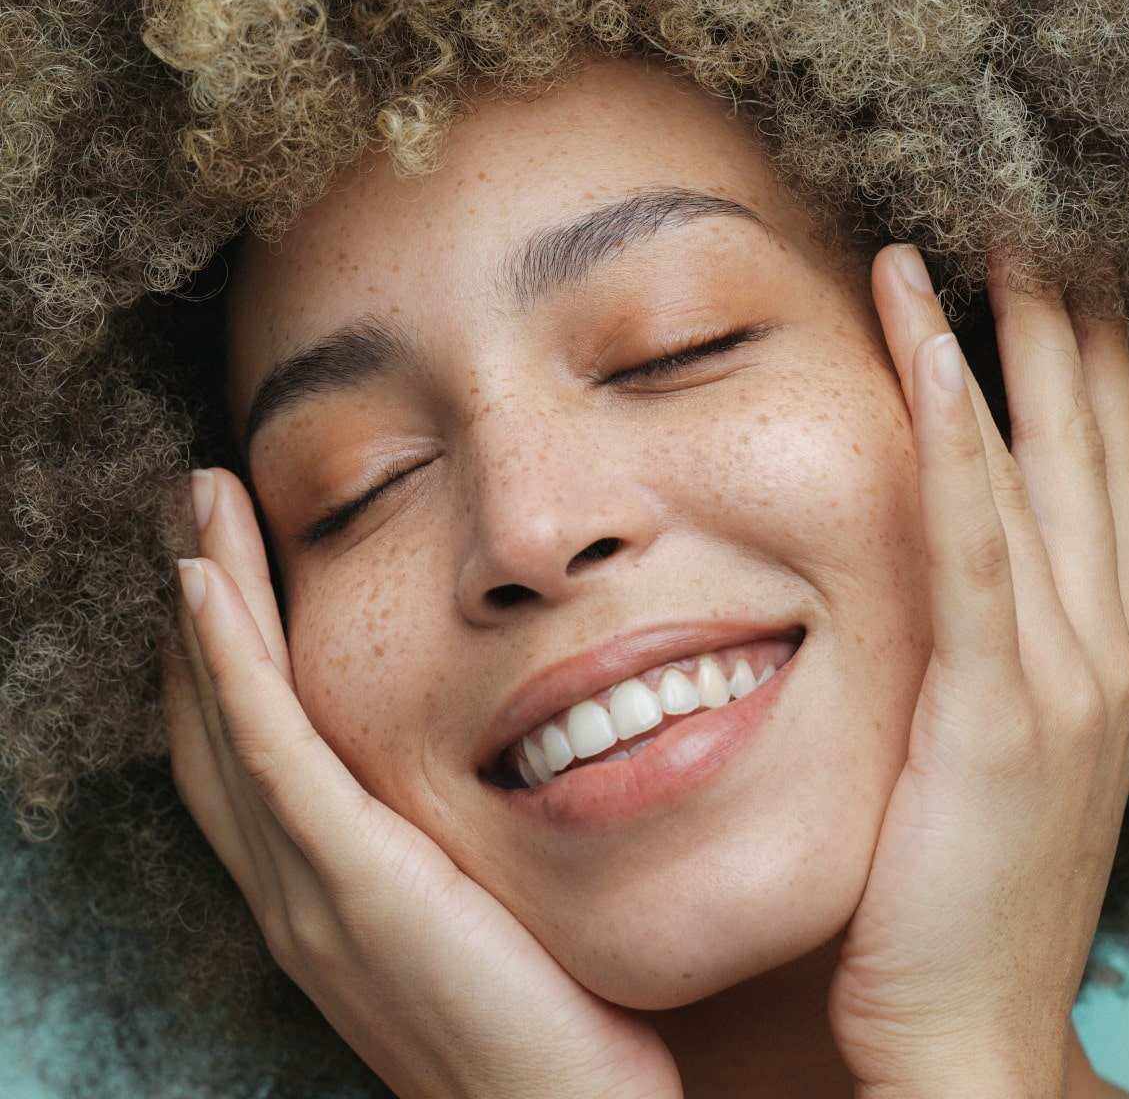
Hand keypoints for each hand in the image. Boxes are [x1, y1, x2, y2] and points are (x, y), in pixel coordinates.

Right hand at [161, 467, 681, 1098]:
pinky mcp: (354, 889)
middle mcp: (290, 888)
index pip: (246, 750)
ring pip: (228, 719)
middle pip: (215, 720)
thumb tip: (479, 758)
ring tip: (199, 505)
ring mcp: (308, 892)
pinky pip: (272, 753)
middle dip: (200, 604)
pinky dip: (229, 664)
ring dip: (206, 602)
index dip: (222, 652)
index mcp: (319, 890)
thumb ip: (445, 842)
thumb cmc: (540, 1018)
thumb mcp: (476, 909)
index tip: (226, 563)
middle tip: (196, 502)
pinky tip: (206, 588)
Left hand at [827, 245, 1128, 1096]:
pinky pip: (974, 541)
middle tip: (1035, 220)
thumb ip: (981, 659)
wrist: (970, 1025)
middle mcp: (1098, 643)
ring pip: (1044, 467)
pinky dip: (960, 436)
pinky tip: (935, 347)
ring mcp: (1058, 672)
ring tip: (976, 240)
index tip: (1053, 277)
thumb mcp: (987, 751)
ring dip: (1014, 343)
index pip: (1098, 475)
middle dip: (1069, 327)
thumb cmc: (958, 885)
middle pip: (1092, 445)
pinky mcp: (991, 706)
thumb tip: (946, 581)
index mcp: (1095, 651)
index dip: (1085, 369)